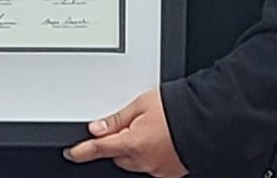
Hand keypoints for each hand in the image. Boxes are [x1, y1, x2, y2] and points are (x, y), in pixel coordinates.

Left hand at [64, 89, 186, 176]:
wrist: (206, 118)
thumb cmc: (175, 108)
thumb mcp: (139, 104)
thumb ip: (116, 119)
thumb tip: (96, 128)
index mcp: (133, 143)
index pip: (99, 149)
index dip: (81, 152)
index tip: (71, 153)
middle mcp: (144, 161)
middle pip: (117, 156)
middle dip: (116, 143)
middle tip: (127, 125)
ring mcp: (158, 169)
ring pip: (133, 162)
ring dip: (132, 149)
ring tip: (147, 129)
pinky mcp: (169, 172)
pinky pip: (150, 165)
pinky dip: (147, 154)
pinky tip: (157, 140)